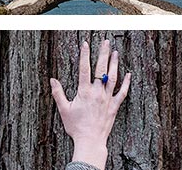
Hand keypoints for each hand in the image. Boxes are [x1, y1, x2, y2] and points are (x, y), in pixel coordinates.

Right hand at [50, 40, 130, 169]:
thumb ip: (58, 93)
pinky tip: (128, 74)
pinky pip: (122, 92)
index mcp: (84, 92)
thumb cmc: (75, 126)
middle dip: (103, 54)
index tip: (85, 43)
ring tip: (115, 52)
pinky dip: (126, 83)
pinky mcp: (114, 106)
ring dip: (114, 64)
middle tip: (105, 42)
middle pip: (101, 69)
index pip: (84, 69)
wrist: (90, 140)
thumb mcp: (63, 109)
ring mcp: (107, 99)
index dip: (85, 55)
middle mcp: (97, 92)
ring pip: (113, 78)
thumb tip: (52, 80)